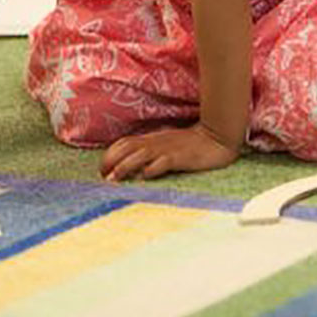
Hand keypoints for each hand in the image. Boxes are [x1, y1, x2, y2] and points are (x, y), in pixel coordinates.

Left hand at [100, 123, 238, 181]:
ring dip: (126, 166)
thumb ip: (149, 153)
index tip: (101, 170)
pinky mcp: (181, 157)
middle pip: (127, 147)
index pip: (124, 143)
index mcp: (151, 140)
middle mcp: (155, 143)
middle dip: (112, 161)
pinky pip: (164, 161)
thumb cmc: (188, 145)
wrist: (215, 138)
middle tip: (103, 176)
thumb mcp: (164, 146)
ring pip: (141, 154)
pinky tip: (146, 175)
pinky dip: (153, 168)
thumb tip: (130, 168)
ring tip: (116, 178)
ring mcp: (168, 149)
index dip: (109, 155)